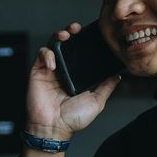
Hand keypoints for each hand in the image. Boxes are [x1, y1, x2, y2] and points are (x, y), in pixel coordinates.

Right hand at [26, 22, 120, 139]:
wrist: (54, 128)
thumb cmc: (73, 119)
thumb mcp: (97, 101)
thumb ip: (107, 87)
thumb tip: (119, 75)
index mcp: (77, 74)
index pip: (80, 52)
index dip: (84, 40)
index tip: (92, 33)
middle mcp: (63, 70)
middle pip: (66, 43)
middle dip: (71, 31)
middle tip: (77, 28)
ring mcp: (50, 70)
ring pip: (53, 44)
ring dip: (58, 36)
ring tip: (65, 35)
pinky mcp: (37, 72)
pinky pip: (41, 55)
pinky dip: (47, 54)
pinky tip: (53, 63)